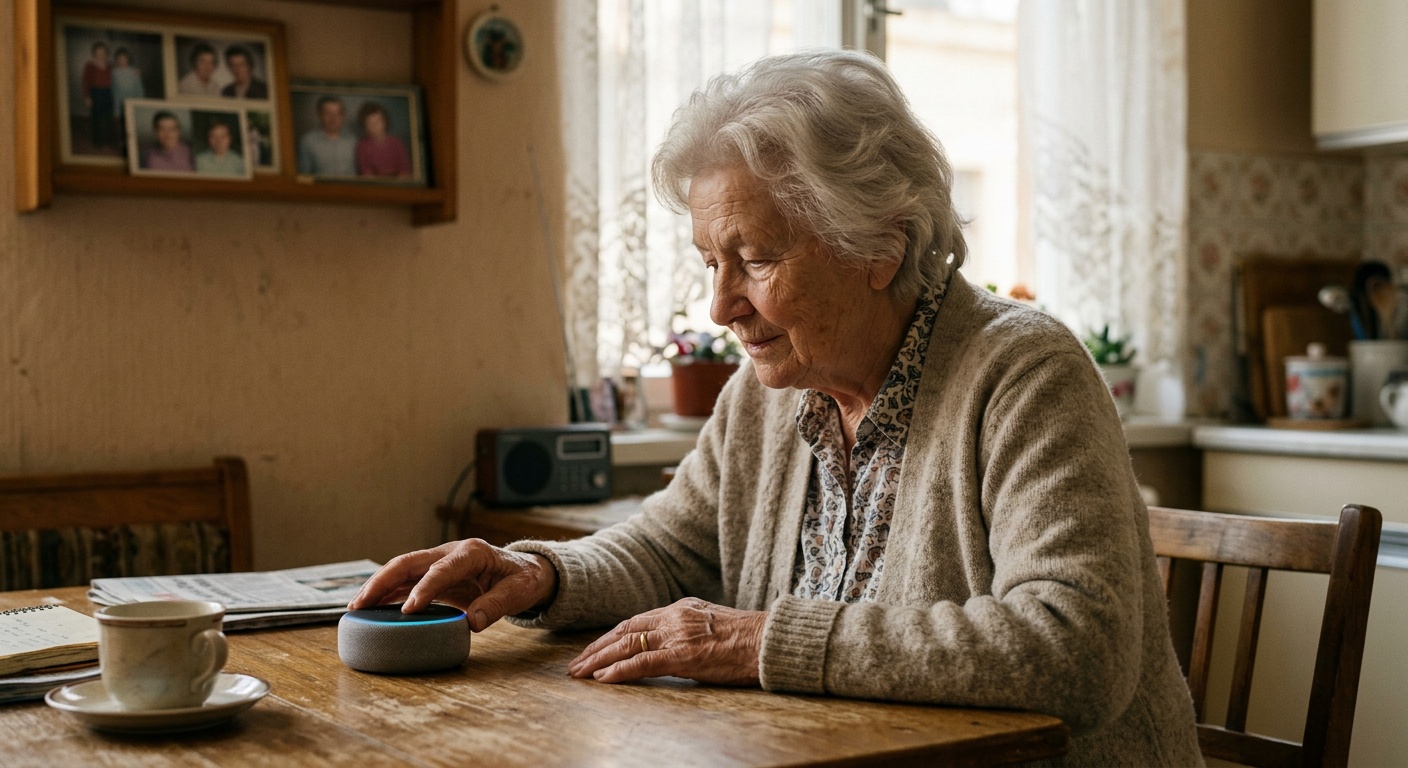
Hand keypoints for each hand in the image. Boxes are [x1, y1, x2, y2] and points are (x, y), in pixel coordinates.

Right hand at [349, 539, 556, 631]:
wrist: (524, 571)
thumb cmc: (522, 580)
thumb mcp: (518, 592)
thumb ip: (496, 605)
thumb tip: (472, 622)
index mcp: (472, 552)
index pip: (441, 568)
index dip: (424, 588)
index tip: (408, 610)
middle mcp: (449, 553)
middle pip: (409, 562)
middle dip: (383, 581)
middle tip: (361, 604)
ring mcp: (439, 562)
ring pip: (401, 570)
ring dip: (377, 587)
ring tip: (355, 608)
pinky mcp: (433, 575)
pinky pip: (405, 582)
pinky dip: (386, 593)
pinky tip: (370, 608)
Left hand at [568, 598, 765, 685]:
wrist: (769, 642)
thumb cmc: (750, 640)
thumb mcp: (714, 626)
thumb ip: (691, 631)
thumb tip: (678, 645)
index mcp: (681, 608)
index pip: (636, 621)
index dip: (611, 636)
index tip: (595, 649)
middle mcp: (674, 617)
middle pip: (624, 630)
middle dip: (597, 648)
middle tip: (576, 664)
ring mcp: (677, 635)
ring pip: (626, 645)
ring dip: (598, 660)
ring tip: (579, 673)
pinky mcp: (683, 656)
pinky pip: (642, 663)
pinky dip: (619, 670)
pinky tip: (602, 679)